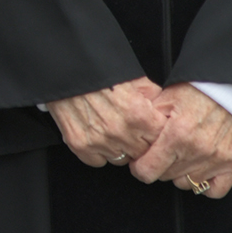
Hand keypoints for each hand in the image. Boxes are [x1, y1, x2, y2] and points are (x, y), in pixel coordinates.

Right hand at [48, 78, 166, 168]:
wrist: (66, 70)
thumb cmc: (100, 72)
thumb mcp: (135, 78)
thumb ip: (153, 96)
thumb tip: (165, 108)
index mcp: (139, 115)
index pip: (160, 141)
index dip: (155, 134)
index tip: (149, 129)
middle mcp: (121, 132)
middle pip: (142, 154)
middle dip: (139, 143)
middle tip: (131, 129)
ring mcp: (100, 141)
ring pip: (121, 159)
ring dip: (119, 149)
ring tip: (112, 130)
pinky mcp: (80, 145)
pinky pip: (98, 161)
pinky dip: (98, 152)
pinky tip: (97, 136)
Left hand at [130, 83, 231, 198]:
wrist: (230, 88)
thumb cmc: (196, 90)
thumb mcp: (164, 98)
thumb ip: (148, 121)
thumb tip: (134, 139)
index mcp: (177, 134)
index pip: (149, 170)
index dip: (139, 169)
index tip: (138, 164)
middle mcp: (197, 150)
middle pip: (167, 177)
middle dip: (159, 167)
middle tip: (160, 155)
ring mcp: (217, 159)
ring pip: (188, 184)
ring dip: (179, 174)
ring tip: (179, 158)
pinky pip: (215, 190)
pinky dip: (205, 185)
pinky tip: (197, 170)